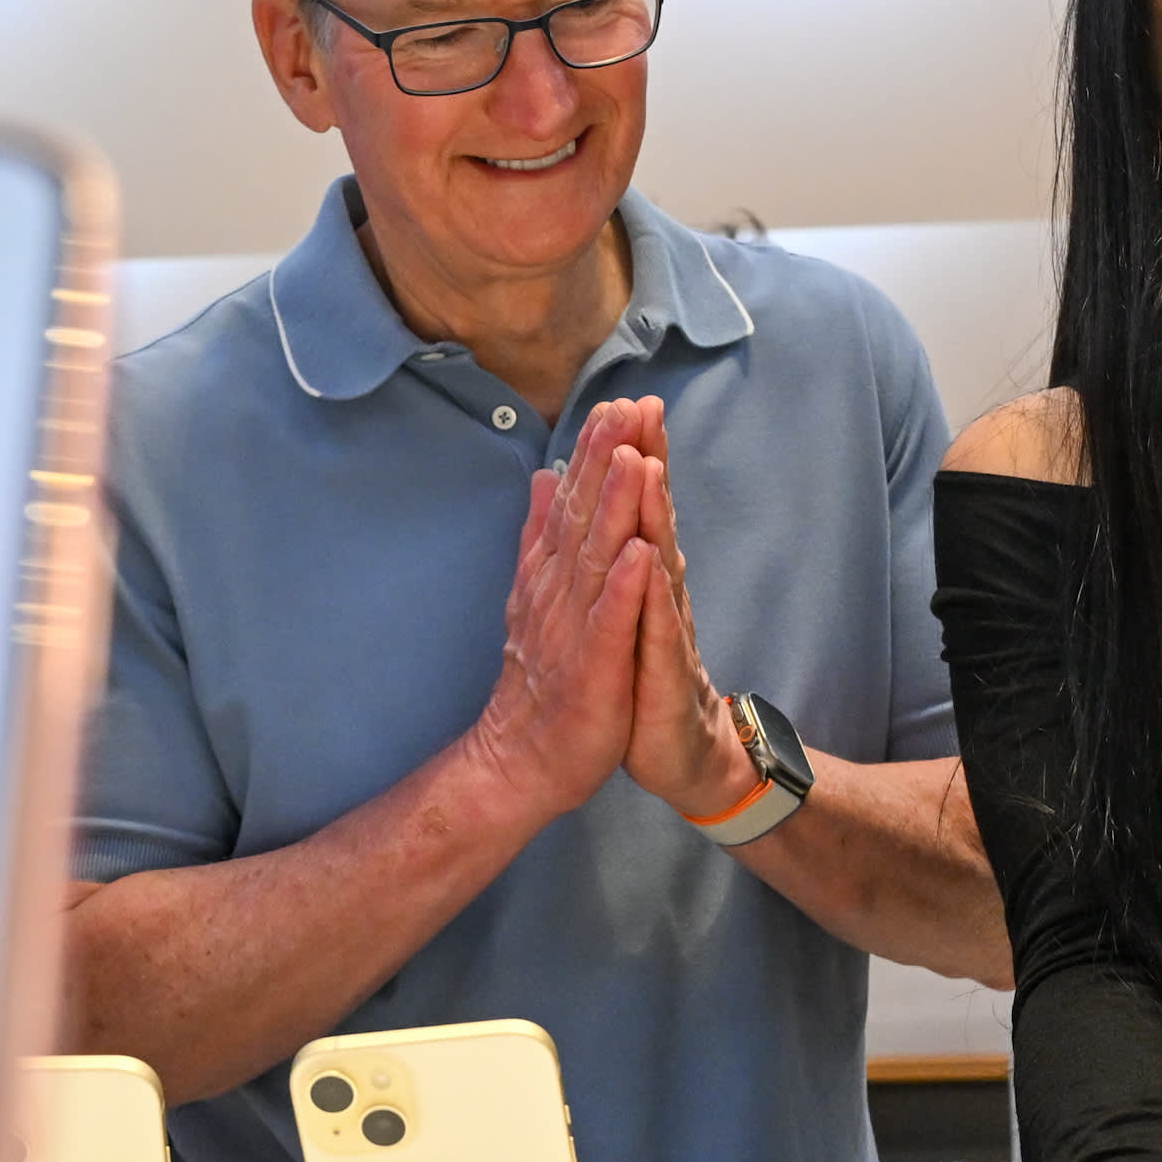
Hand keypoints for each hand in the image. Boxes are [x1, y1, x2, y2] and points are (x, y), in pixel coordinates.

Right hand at [461, 404, 653, 824]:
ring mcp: (573, 629)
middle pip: (583, 516)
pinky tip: (639, 552)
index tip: (615, 402)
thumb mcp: (540, 597)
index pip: (573, 502)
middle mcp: (558, 592)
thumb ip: (541, 536)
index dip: (594, 452)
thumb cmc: (542, 679)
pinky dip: (623, 588)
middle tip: (625, 407)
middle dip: (605, 461)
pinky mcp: (592, 669)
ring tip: (634, 458)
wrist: (521, 759)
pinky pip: (610, 624)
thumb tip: (542, 477)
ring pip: (597, 558)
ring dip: (614, 507)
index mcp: (552, 575)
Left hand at [588, 396, 760, 821]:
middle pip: (654, 517)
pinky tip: (649, 562)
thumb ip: (611, 553)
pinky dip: (653, 594)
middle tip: (644, 407)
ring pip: (659, 561)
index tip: (623, 401)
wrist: (677, 750)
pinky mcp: (664, 672)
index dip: (630, 455)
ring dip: (653, 513)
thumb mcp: (621, 609)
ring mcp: (665, 629)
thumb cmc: (644, 677)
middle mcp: (660, 593)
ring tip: (646, 464)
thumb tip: (590, 502)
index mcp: (642, 576)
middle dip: (648, 462)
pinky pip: (659, 627)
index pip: (636, 506)